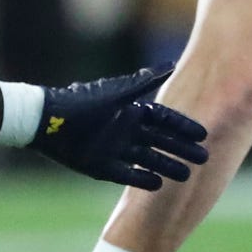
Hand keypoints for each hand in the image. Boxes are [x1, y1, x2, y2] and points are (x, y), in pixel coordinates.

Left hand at [30, 68, 209, 189]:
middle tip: (203, 159)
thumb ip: (144, 82)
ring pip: (148, 159)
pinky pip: (128, 175)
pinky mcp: (103, 167)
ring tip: (187, 176)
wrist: (48, 121)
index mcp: (131, 111)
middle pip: (161, 142)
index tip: (203, 135)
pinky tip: (159, 185)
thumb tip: (172, 65)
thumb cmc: (83, 103)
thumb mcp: (118, 93)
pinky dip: (142, 179)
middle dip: (181, 150)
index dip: (183, 127)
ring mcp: (116, 150)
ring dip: (167, 167)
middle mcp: (127, 131)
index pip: (165, 120)